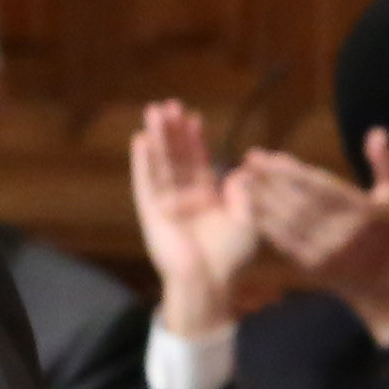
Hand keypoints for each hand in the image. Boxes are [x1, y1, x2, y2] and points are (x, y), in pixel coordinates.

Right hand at [127, 102, 268, 343]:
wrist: (210, 283)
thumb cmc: (231, 259)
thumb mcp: (247, 221)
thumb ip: (244, 194)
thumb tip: (243, 170)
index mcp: (208, 199)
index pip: (200, 163)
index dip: (197, 140)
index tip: (194, 117)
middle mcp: (185, 198)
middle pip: (178, 157)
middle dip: (173, 131)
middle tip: (169, 104)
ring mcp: (166, 204)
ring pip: (161, 163)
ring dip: (157, 138)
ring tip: (154, 111)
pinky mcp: (151, 213)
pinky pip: (145, 183)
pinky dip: (143, 162)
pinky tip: (140, 140)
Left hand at [243, 130, 388, 344]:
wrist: (382, 282)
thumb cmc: (388, 231)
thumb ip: (387, 163)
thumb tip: (377, 132)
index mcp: (365, 213)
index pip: (321, 187)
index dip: (290, 170)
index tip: (265, 155)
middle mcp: (344, 234)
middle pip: (298, 202)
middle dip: (269, 180)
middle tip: (247, 162)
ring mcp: (326, 252)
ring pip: (286, 222)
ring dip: (260, 200)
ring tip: (240, 179)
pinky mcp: (311, 266)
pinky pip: (282, 241)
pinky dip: (263, 223)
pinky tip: (248, 207)